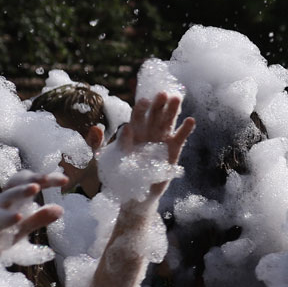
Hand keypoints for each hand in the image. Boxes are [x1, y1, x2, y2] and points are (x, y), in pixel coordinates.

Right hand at [0, 174, 66, 275]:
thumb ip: (39, 219)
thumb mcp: (22, 229)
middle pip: (17, 184)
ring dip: (20, 191)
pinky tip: (18, 216)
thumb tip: (60, 209)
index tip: (65, 180)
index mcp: (13, 201)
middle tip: (51, 178)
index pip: (29, 183)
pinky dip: (6, 218)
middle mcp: (2, 202)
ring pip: (6, 197)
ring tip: (35, 187)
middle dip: (35, 178)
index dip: (45, 179)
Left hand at [98, 91, 192, 208]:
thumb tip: (96, 128)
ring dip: (172, 110)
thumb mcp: (101, 158)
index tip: (144, 101)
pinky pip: (180, 138)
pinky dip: (185, 129)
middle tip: (162, 93)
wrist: (135, 193)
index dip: (141, 109)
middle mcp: (148, 131)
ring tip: (177, 98)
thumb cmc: (118, 174)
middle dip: (158, 104)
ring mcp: (161, 139)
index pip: (137, 116)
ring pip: (168, 121)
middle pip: (154, 114)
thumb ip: (97, 143)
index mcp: (132, 131)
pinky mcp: (173, 150)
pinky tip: (190, 120)